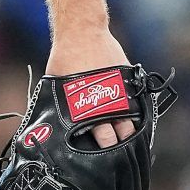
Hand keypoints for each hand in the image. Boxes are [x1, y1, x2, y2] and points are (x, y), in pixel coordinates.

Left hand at [44, 25, 135, 146]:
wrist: (82, 32)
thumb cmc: (66, 59)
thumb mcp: (58, 87)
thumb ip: (63, 107)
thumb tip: (52, 124)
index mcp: (89, 108)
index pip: (103, 137)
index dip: (104, 149)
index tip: (102, 157)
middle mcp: (109, 101)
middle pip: (121, 133)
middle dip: (120, 145)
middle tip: (118, 154)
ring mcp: (122, 90)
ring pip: (132, 120)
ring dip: (131, 132)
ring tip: (130, 143)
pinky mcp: (129, 79)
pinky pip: (137, 102)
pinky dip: (136, 113)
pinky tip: (136, 123)